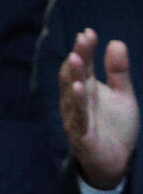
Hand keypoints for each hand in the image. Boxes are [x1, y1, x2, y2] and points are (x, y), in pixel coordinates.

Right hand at [59, 30, 138, 189]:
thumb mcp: (122, 93)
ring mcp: (77, 119)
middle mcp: (77, 102)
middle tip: (82, 41)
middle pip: (73, 77)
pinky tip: (78, 88)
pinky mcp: (81, 136)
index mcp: (86, 90)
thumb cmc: (115, 127)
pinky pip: (77, 118)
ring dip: (73, 77)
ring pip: (71, 96)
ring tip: (76, 59)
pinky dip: (77, 103)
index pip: (82, 66)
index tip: (89, 32)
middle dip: (77, 59)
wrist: (117, 161)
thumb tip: (115, 42)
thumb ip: (118, 71)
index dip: (85, 50)